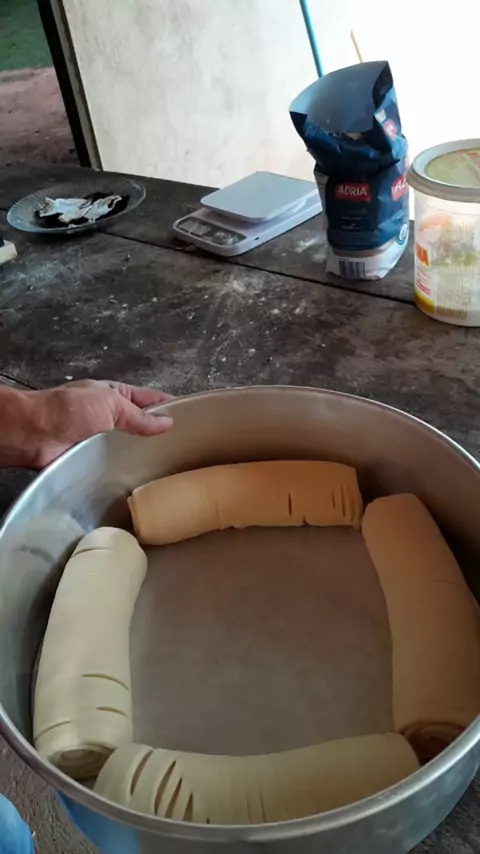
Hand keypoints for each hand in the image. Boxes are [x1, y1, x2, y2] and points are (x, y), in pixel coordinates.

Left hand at [0, 379, 171, 469]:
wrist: (31, 435)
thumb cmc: (68, 410)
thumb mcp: (109, 403)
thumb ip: (138, 415)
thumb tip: (167, 423)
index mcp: (113, 394)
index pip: (149, 398)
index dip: (168, 406)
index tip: (192, 418)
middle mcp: (108, 417)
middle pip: (140, 425)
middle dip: (158, 435)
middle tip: (185, 452)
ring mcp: (100, 441)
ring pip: (128, 448)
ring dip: (142, 456)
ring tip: (170, 471)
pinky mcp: (90, 462)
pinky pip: (114, 466)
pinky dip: (125, 472)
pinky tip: (143, 482)